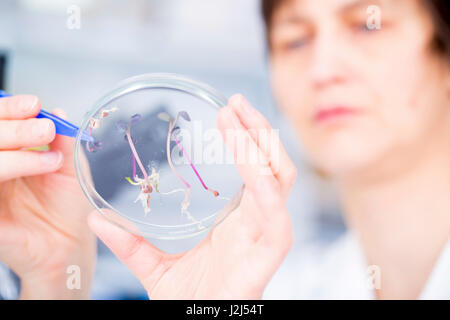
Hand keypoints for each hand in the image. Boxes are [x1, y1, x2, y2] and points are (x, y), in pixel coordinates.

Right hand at [0, 95, 95, 298]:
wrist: (71, 242)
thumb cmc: (67, 206)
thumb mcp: (68, 166)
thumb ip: (61, 140)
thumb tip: (57, 111)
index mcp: (6, 153)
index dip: (8, 109)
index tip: (34, 103)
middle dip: (12, 124)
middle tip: (44, 126)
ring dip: (17, 145)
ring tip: (52, 154)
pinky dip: (11, 165)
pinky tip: (43, 166)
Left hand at [88, 94, 296, 298]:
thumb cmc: (189, 303)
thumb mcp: (155, 268)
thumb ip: (130, 243)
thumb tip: (96, 219)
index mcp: (238, 220)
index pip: (252, 169)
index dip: (244, 139)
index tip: (225, 111)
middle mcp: (256, 222)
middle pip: (271, 165)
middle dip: (258, 131)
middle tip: (236, 102)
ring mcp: (265, 238)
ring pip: (279, 183)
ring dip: (261, 149)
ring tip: (240, 121)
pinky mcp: (268, 259)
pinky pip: (278, 222)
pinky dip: (270, 195)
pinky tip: (255, 172)